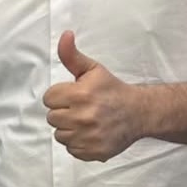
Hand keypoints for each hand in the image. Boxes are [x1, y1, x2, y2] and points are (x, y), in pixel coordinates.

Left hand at [42, 30, 144, 160]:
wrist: (138, 113)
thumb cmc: (112, 90)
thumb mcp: (93, 69)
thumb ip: (72, 55)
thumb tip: (65, 35)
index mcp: (80, 94)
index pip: (49, 99)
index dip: (59, 96)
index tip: (73, 95)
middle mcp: (83, 117)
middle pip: (52, 118)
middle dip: (63, 112)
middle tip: (81, 108)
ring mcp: (88, 136)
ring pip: (60, 135)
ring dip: (69, 129)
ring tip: (85, 120)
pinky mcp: (92, 152)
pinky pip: (71, 149)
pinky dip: (78, 142)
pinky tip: (90, 133)